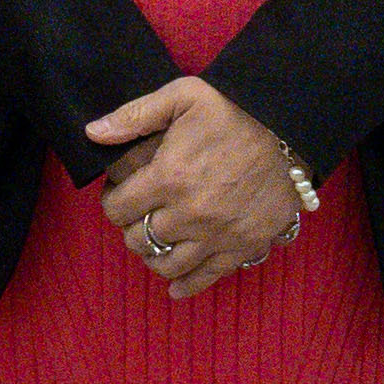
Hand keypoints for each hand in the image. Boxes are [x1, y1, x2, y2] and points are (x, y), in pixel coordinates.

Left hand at [86, 76, 301, 300]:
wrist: (290, 129)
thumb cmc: (234, 109)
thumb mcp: (181, 97)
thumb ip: (134, 116)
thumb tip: (93, 133)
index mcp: (168, 177)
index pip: (118, 209)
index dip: (113, 202)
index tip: (120, 194)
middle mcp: (189, 213)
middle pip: (138, 239)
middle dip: (132, 226)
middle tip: (139, 214)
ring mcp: (217, 235)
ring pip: (166, 264)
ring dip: (153, 255)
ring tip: (156, 240)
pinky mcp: (243, 247)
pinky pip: (206, 278)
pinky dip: (186, 285)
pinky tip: (175, 286)